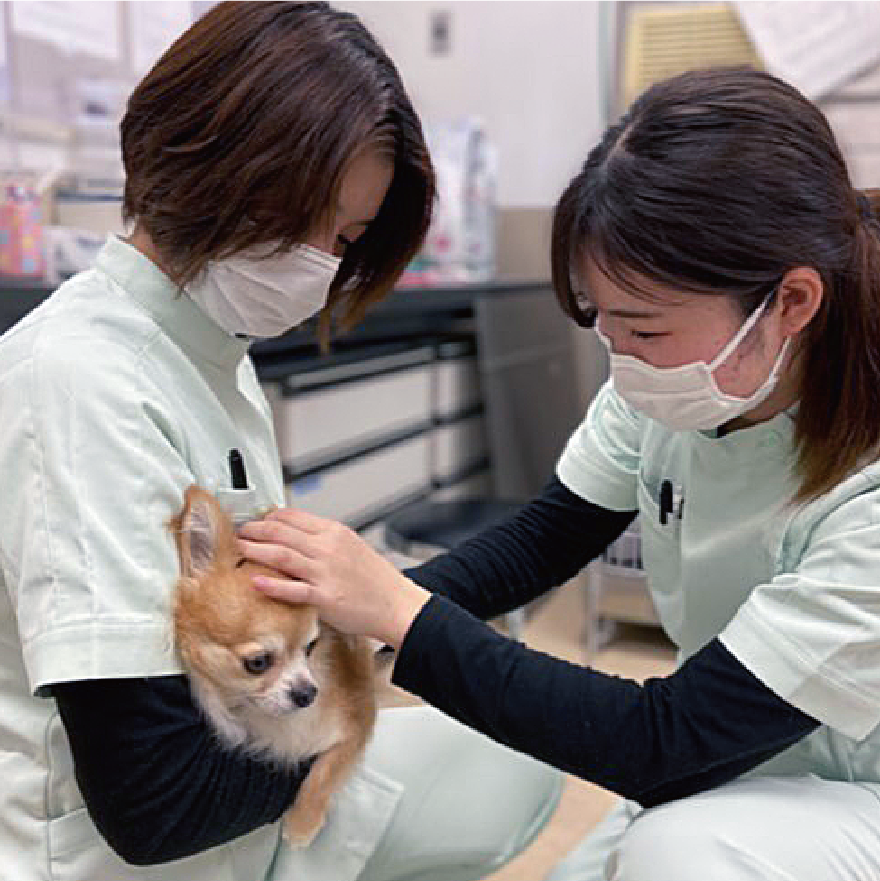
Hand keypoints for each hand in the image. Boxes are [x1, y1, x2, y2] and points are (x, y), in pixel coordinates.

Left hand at [237, 509, 430, 648]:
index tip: (256, 522)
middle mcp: (328, 548)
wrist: (396, 604)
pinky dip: (272, 584)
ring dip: (255, 551)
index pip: (293, 516)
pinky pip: (292, 589)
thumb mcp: (352, 546)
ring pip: (282, 555)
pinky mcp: (325, 597)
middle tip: (239, 534)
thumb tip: (297, 537)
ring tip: (239, 550)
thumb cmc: (376, 580)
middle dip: (255, 531)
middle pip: (281, 532)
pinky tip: (255, 581)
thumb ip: (324, 541)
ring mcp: (325, 572)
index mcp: (334, 532)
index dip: (268, 517)